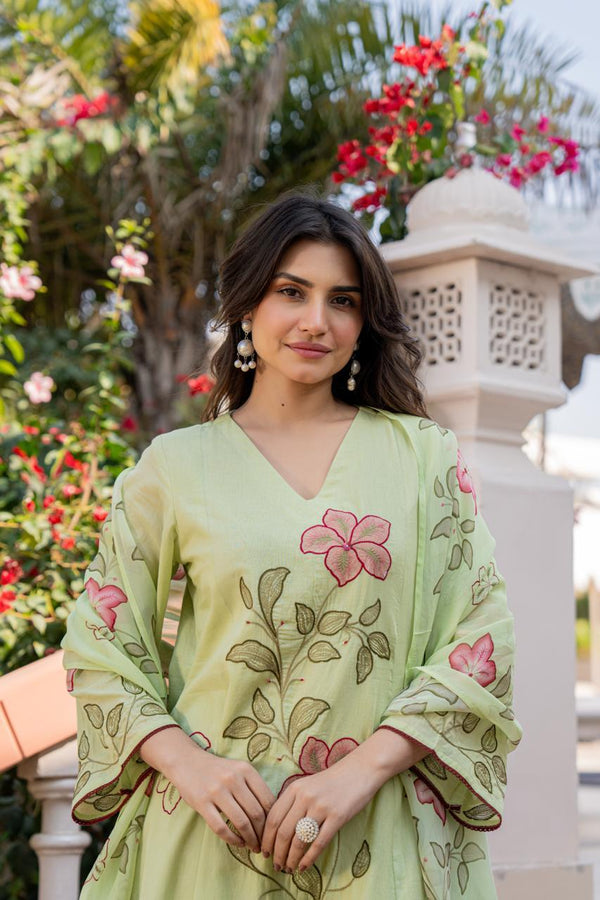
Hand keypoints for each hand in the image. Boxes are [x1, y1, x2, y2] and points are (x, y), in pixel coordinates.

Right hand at [140, 728, 275, 852]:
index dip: (273, 819)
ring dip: (250, 839)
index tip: (274, 831)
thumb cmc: (218, 770)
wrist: (187, 762)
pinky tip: (238, 843)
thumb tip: (272, 815)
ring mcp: (216, 790)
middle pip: (256, 813)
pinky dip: (232, 839)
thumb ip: (254, 787)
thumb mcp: (239, 770)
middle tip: (264, 844)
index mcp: (246, 770)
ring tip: (253, 847)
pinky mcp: (202, 802)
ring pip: (240, 822)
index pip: (267, 800)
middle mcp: (233, 778)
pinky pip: (220, 827)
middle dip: (263, 834)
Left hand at [261, 752, 379, 873]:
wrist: (360, 770)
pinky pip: (319, 843)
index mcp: (294, 788)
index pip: (273, 818)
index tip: (263, 851)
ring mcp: (321, 807)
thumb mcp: (307, 785)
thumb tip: (277, 830)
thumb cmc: (332, 780)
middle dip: (277, 853)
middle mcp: (305, 797)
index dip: (266, 838)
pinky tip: (304, 867)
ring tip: (288, 869)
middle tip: (275, 865)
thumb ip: (292, 802)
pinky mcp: (338, 817)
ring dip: (291, 859)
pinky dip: (309, 858)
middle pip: (283, 831)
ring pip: (299, 840)